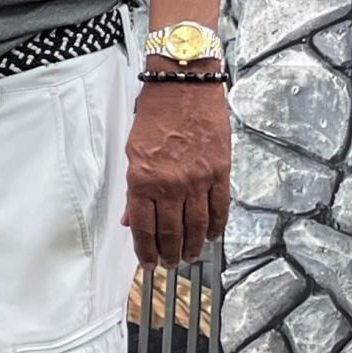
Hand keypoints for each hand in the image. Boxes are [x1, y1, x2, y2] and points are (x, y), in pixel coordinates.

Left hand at [125, 79, 231, 266]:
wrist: (184, 88)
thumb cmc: (155, 114)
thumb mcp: (132, 152)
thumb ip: (134, 190)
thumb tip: (131, 219)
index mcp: (143, 180)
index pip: (144, 228)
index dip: (145, 251)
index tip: (147, 263)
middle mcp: (171, 184)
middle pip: (171, 232)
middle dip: (170, 254)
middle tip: (170, 265)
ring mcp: (198, 180)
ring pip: (197, 225)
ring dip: (193, 246)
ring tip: (190, 256)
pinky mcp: (220, 172)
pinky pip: (220, 208)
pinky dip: (216, 226)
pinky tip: (212, 236)